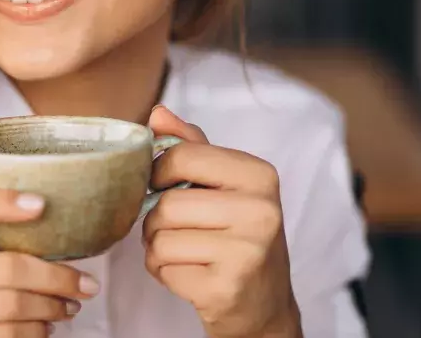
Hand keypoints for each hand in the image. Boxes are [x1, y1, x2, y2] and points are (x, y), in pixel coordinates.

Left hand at [143, 106, 301, 337]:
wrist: (264, 306)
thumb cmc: (237, 238)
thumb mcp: (224, 186)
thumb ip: (192, 147)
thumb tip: (157, 114)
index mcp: (260, 175)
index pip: (182, 156)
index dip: (158, 173)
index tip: (165, 186)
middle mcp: (261, 210)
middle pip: (166, 203)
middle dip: (157, 221)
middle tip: (179, 231)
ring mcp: (247, 251)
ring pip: (160, 238)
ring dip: (159, 249)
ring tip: (187, 254)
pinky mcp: (226, 287)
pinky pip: (164, 269)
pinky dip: (165, 274)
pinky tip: (192, 276)